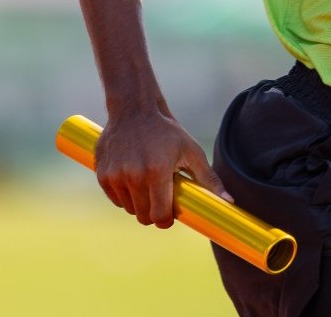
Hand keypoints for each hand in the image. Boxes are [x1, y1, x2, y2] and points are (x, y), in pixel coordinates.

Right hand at [94, 106, 232, 227]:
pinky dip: (124, 196)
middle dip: (154, 213)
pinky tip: (133, 179)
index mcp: (157, 172)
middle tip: (160, 200)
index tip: (169, 216)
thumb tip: (228, 201)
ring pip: (129, 209)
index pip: (159, 215)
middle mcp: (133, 176)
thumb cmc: (167, 132)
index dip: (166, 221)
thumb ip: (209, 179)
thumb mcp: (191, 151)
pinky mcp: (102, 175)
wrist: (134, 110)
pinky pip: (115, 200)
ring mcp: (115, 176)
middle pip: (143, 216)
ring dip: (139, 204)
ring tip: (147, 185)